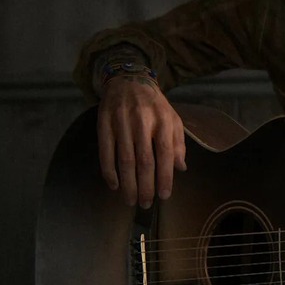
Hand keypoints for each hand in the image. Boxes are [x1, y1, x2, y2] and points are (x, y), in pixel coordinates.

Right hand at [97, 76, 185, 206]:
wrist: (128, 80)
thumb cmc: (154, 105)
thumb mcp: (172, 119)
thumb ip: (177, 144)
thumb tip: (181, 168)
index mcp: (162, 120)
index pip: (165, 153)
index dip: (165, 176)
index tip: (164, 196)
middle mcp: (142, 121)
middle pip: (144, 160)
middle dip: (145, 186)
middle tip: (146, 204)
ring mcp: (121, 122)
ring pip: (125, 159)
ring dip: (128, 184)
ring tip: (131, 200)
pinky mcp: (104, 123)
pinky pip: (105, 152)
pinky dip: (109, 171)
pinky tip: (114, 185)